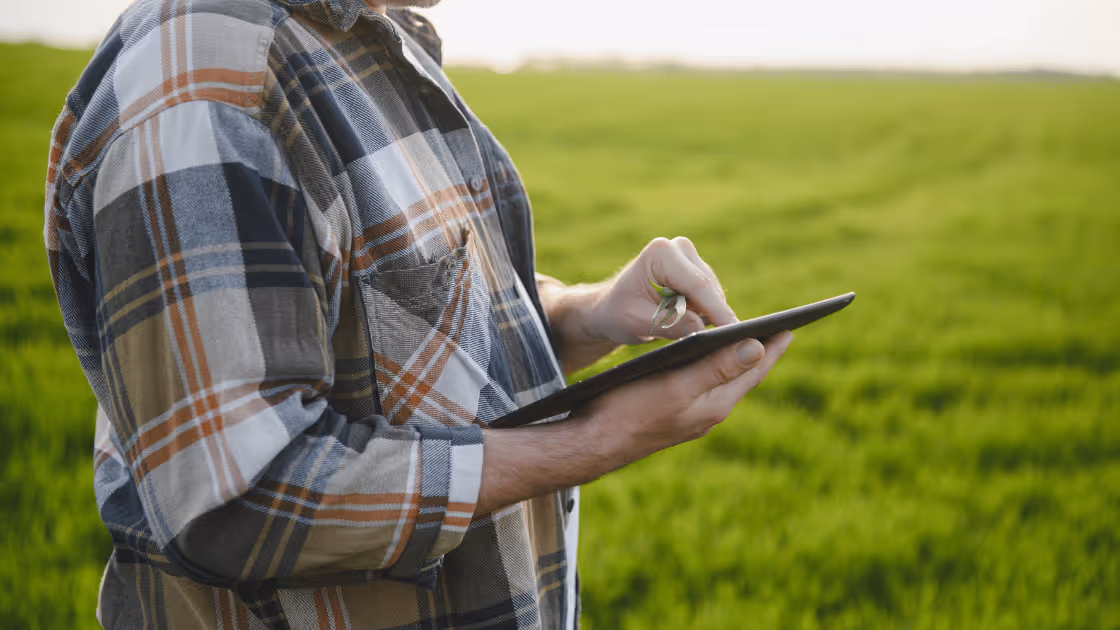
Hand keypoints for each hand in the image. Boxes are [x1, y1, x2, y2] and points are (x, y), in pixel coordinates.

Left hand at [539, 236, 738, 372]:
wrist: (611, 309)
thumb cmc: (617, 314)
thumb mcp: (636, 322)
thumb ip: (667, 324)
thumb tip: (702, 329)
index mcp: (661, 253)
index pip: (697, 284)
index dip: (717, 310)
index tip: (734, 332)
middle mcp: (679, 248)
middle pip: (710, 289)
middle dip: (718, 317)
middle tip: (731, 346)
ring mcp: (691, 259)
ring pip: (714, 295)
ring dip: (712, 318)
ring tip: (713, 344)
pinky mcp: (698, 274)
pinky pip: (712, 299)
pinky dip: (709, 316)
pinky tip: (705, 334)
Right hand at [585, 330, 793, 460]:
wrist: (593, 442)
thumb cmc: (630, 411)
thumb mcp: (676, 385)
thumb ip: (716, 368)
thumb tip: (757, 349)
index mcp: (715, 406)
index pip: (753, 372)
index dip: (772, 348)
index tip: (791, 327)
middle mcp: (708, 413)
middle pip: (741, 377)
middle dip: (759, 353)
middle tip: (778, 330)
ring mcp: (691, 416)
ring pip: (722, 382)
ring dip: (735, 360)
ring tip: (748, 341)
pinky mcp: (673, 414)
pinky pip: (703, 386)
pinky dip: (712, 368)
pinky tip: (705, 359)